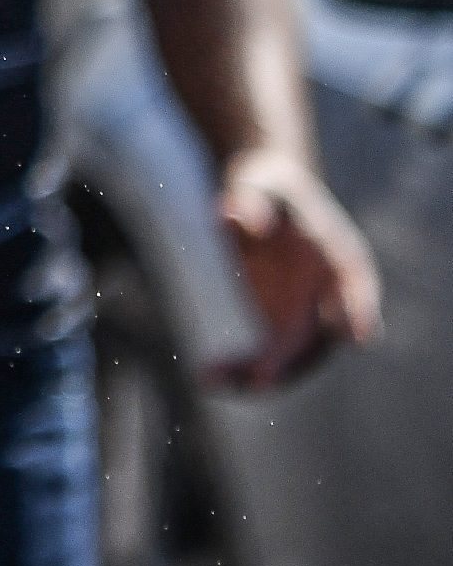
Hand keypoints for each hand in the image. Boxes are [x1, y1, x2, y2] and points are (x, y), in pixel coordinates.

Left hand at [208, 149, 379, 387]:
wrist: (264, 196)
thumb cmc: (265, 186)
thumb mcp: (257, 184)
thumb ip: (251, 200)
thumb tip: (240, 220)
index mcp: (340, 259)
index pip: (356, 287)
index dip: (358, 310)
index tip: (356, 333)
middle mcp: (332, 297)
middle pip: (321, 338)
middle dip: (291, 362)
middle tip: (257, 381)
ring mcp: (308, 317)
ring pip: (292, 359)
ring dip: (258, 377)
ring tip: (211, 380)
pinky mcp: (282, 326)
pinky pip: (267, 357)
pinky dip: (241, 369)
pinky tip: (206, 375)